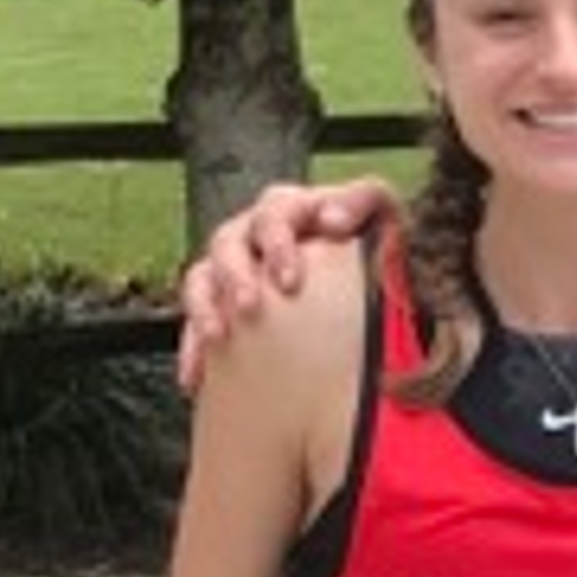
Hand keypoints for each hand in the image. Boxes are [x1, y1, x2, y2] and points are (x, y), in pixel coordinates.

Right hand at [173, 176, 397, 394]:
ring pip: (202, 277)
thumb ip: (366, 201)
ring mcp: (234, 269)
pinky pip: (196, 323)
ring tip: (216, 336)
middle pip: (228, 242)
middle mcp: (255, 235)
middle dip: (237, 276)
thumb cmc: (373, 250)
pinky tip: (195, 375)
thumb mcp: (382, 217)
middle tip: (250, 306)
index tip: (290, 279)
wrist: (370, 293)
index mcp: (292, 210)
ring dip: (205, 306)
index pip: (274, 213)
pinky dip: (193, 348)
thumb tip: (332, 218)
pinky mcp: (222, 305)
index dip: (278, 244)